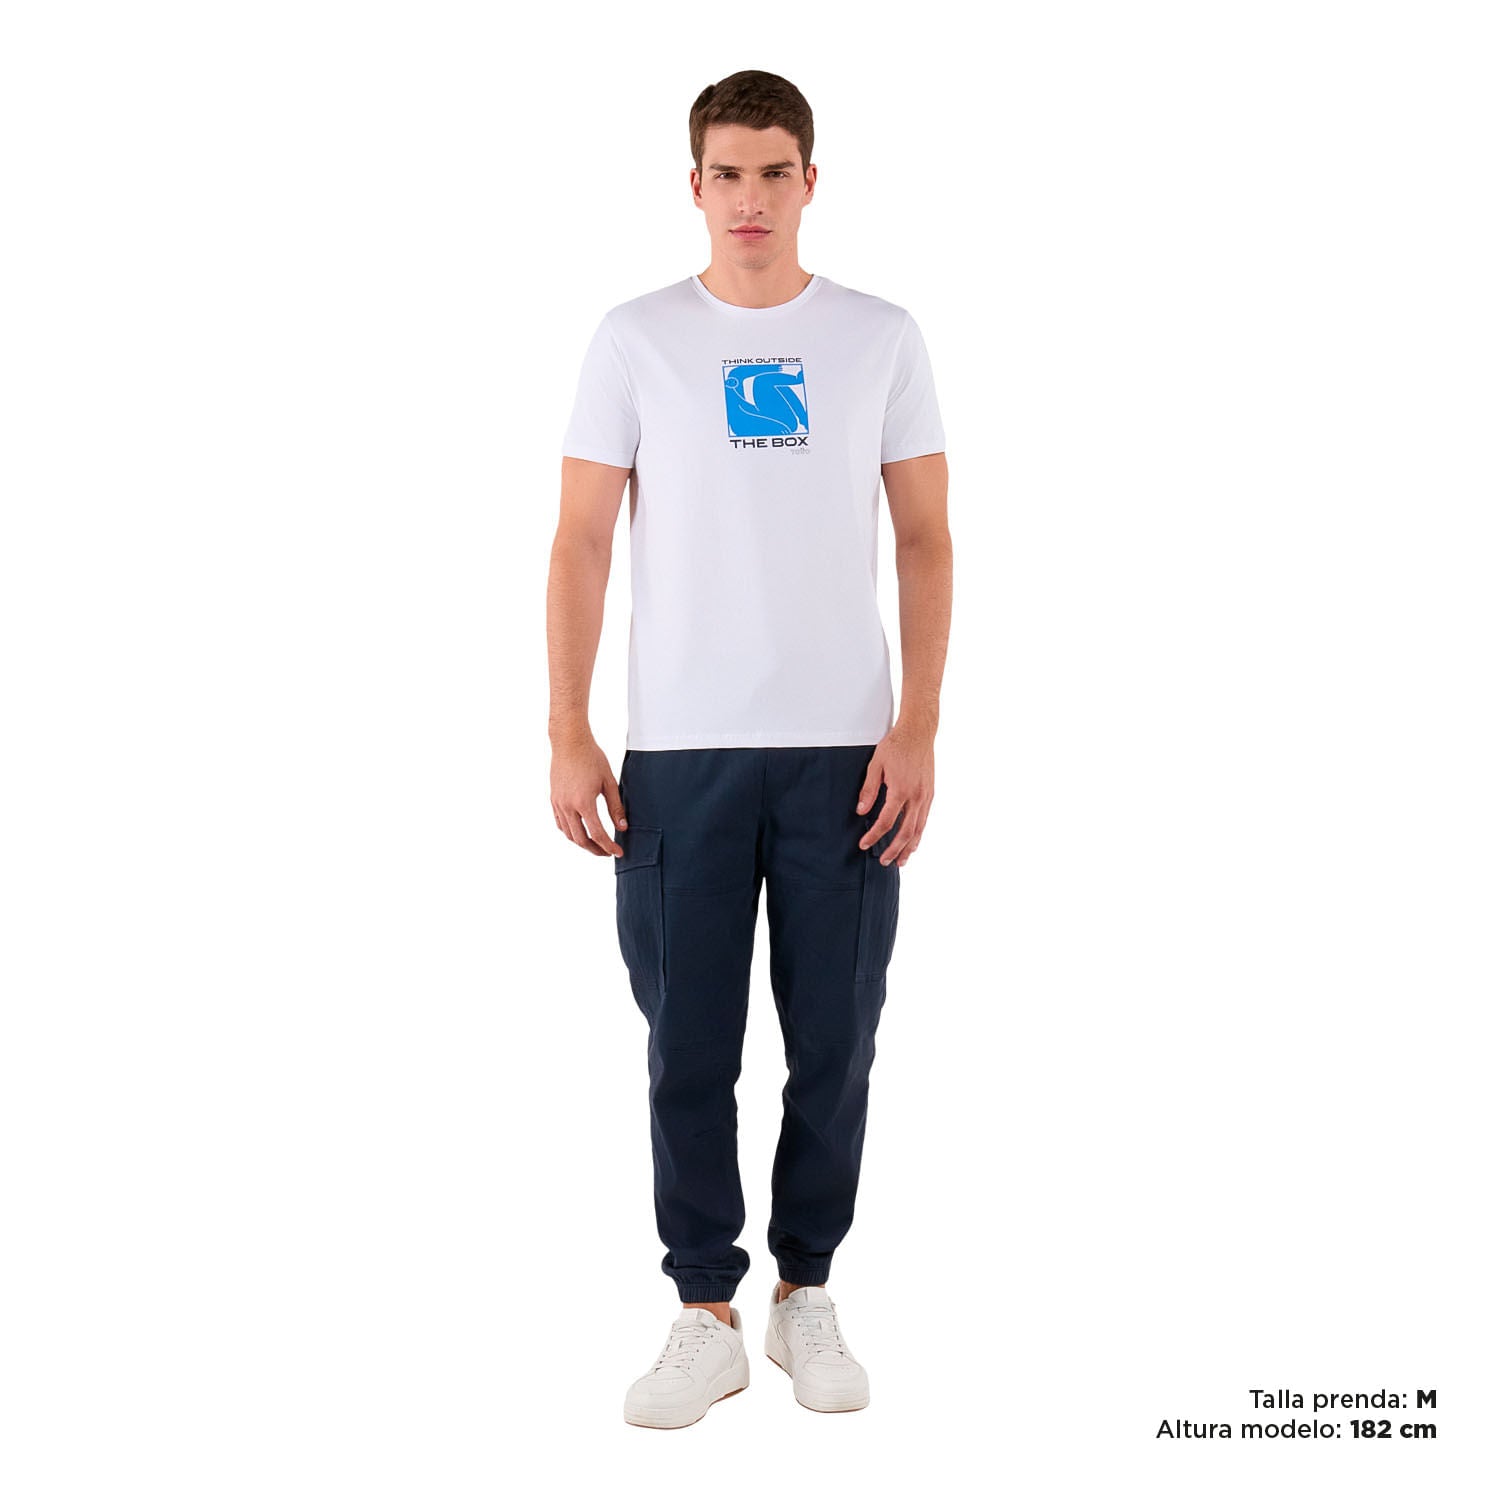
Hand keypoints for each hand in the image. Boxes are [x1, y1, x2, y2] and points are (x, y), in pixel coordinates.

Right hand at [551, 732, 626, 855]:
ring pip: (568, 834)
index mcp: (583, 803)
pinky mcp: (553, 799)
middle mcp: (567, 806)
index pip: (597, 834)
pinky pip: (560, 823)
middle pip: (580, 839)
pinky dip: (570, 832)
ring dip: (582, 843)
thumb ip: (616, 807)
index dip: (608, 846)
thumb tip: (622, 828)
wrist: (569, 742)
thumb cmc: (591, 758)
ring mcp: (558, 803)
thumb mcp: (609, 782)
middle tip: (607, 853)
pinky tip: (580, 832)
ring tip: (596, 845)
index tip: (618, 852)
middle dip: (595, 850)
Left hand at [855, 719, 935, 866]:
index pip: (886, 821)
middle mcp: (916, 796)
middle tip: (884, 862)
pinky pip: (925, 819)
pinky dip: (918, 834)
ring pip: (919, 829)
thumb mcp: (876, 764)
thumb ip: (869, 789)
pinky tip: (913, 842)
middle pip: (905, 832)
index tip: (863, 845)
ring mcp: (926, 796)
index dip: (874, 836)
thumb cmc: (896, 745)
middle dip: (894, 850)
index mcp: (901, 790)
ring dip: (909, 847)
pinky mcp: (930, 793)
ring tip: (901, 861)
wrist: (919, 732)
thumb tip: (861, 811)